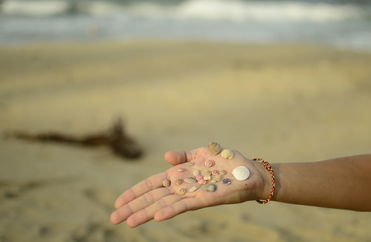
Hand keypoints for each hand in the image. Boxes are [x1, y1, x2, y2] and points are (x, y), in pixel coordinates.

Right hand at [110, 144, 270, 227]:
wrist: (250, 171)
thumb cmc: (226, 162)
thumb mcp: (202, 153)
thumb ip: (183, 156)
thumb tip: (165, 156)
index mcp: (179, 175)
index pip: (151, 185)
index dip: (135, 193)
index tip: (118, 202)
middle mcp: (182, 186)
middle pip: (153, 197)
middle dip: (133, 207)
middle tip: (113, 219)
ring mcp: (192, 194)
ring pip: (164, 205)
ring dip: (146, 213)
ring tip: (129, 222)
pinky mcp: (206, 199)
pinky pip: (185, 205)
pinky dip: (171, 210)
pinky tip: (158, 217)